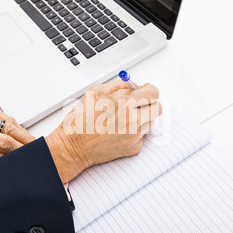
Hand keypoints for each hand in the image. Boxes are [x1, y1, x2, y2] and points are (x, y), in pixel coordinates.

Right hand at [46, 80, 161, 183]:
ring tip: (122, 120)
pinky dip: (134, 133)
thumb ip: (118, 86)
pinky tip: (119, 132)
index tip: (145, 91)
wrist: (74, 146)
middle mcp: (133, 119)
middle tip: (139, 104)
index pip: (153, 93)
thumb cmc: (81, 120)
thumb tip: (133, 85)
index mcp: (125, 102)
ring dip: (142, 118)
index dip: (149, 90)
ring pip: (150, 122)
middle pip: (158, 108)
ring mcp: (135, 135)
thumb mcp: (96, 92)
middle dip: (149, 104)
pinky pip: (142, 136)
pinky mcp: (134, 147)